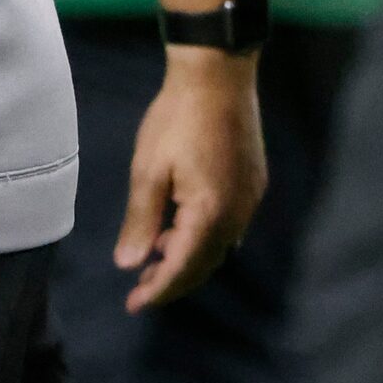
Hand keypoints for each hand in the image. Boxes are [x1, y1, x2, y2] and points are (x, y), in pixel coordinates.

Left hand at [116, 48, 266, 310]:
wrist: (218, 77)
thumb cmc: (177, 119)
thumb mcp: (148, 169)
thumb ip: (140, 219)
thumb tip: (129, 265)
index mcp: (210, 213)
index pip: (182, 267)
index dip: (157, 290)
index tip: (134, 305)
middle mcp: (238, 214)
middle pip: (204, 263)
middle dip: (172, 280)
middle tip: (140, 290)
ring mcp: (250, 200)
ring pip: (218, 246)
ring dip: (187, 258)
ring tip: (153, 260)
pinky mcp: (253, 184)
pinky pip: (228, 226)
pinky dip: (202, 237)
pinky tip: (178, 229)